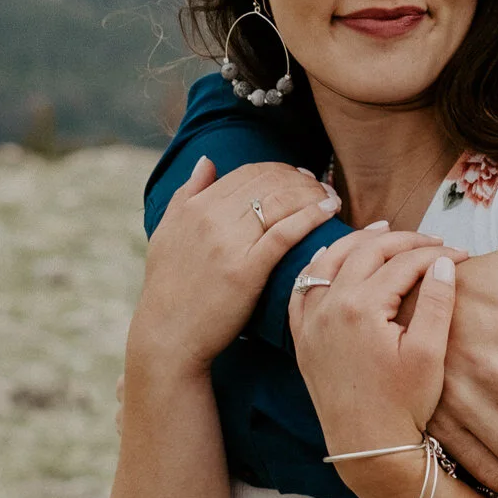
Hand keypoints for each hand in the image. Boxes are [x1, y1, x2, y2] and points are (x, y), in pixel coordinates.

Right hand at [127, 157, 339, 376]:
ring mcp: (229, 243)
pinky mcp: (246, 270)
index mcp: (195, 206)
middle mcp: (211, 218)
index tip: (299, 177)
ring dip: (312, 193)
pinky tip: (329, 210)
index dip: (279, 170)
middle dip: (300, 179)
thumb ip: (187, 194)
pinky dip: (311, 216)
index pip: (248, 172)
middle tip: (321, 185)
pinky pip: (285, 233)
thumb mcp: (166, 233)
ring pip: (281, 200)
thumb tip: (206, 161)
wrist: (167, 335)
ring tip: (331, 198)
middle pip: (269, 181)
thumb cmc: (169, 288)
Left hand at [290, 229, 458, 455]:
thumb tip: (444, 261)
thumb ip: (437, 302)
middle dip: (403, 241)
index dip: (436, 254)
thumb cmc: (403, 405)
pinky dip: (319, 267)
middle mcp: (329, 307)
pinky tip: (334, 259)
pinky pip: (303, 290)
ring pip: (329, 262)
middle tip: (431, 241)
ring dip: (357, 242)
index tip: (463, 254)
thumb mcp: (430, 354)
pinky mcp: (303, 338)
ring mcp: (311, 322)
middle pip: (366, 253)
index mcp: (361, 307)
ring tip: (384, 232)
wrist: (367, 448)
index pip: (403, 263)